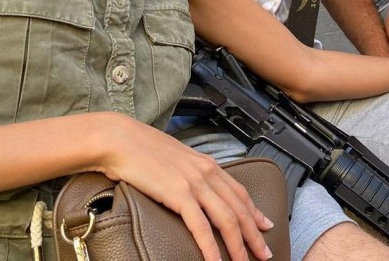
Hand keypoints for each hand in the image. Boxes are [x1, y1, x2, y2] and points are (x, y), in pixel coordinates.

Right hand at [96, 114, 274, 260]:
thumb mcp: (176, 160)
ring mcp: (195, 183)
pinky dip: (211, 247)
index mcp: (207, 164)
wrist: (121, 140)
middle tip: (264, 253)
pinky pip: (200, 226)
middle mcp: (207, 172)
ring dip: (239, 245)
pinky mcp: (179, 194)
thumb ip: (190, 174)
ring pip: (226, 219)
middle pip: (239, 208)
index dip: (255, 211)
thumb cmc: (142, 150)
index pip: (239, 192)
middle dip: (254, 234)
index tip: (266, 226)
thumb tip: (194, 189)